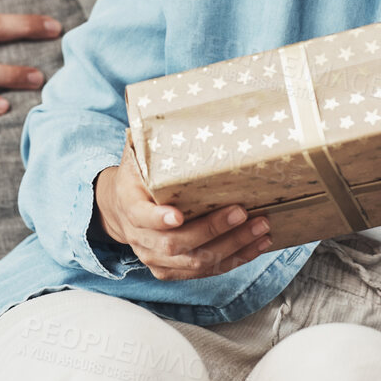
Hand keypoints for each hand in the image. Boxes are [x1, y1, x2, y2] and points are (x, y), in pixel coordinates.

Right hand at [93, 131, 272, 279]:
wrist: (120, 208)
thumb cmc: (138, 176)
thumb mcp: (137, 155)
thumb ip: (151, 140)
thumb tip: (172, 109)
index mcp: (129, 205)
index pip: (142, 217)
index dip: (158, 219)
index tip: (177, 216)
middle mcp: (140, 238)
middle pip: (176, 243)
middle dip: (212, 229)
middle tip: (242, 212)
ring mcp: (155, 258)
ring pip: (196, 262)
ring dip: (233, 247)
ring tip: (261, 228)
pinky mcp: (172, 270)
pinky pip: (206, 271)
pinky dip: (235, 259)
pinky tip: (258, 245)